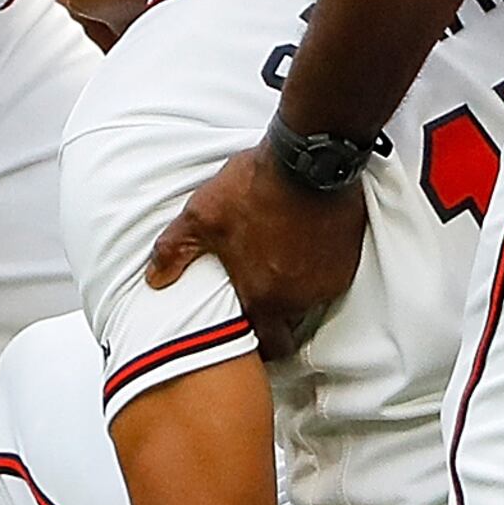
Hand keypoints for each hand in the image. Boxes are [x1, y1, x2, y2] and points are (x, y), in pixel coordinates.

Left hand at [147, 145, 364, 353]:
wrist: (309, 157)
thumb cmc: (256, 186)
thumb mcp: (202, 215)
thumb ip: (176, 251)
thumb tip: (155, 279)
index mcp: (264, 296)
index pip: (267, 346)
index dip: (257, 344)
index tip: (250, 334)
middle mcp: (300, 297)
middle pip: (290, 325)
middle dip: (278, 317)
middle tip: (264, 292)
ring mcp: (328, 278)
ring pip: (311, 300)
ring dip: (297, 288)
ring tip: (281, 260)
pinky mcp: (348, 257)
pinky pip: (331, 275)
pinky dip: (317, 267)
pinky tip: (304, 244)